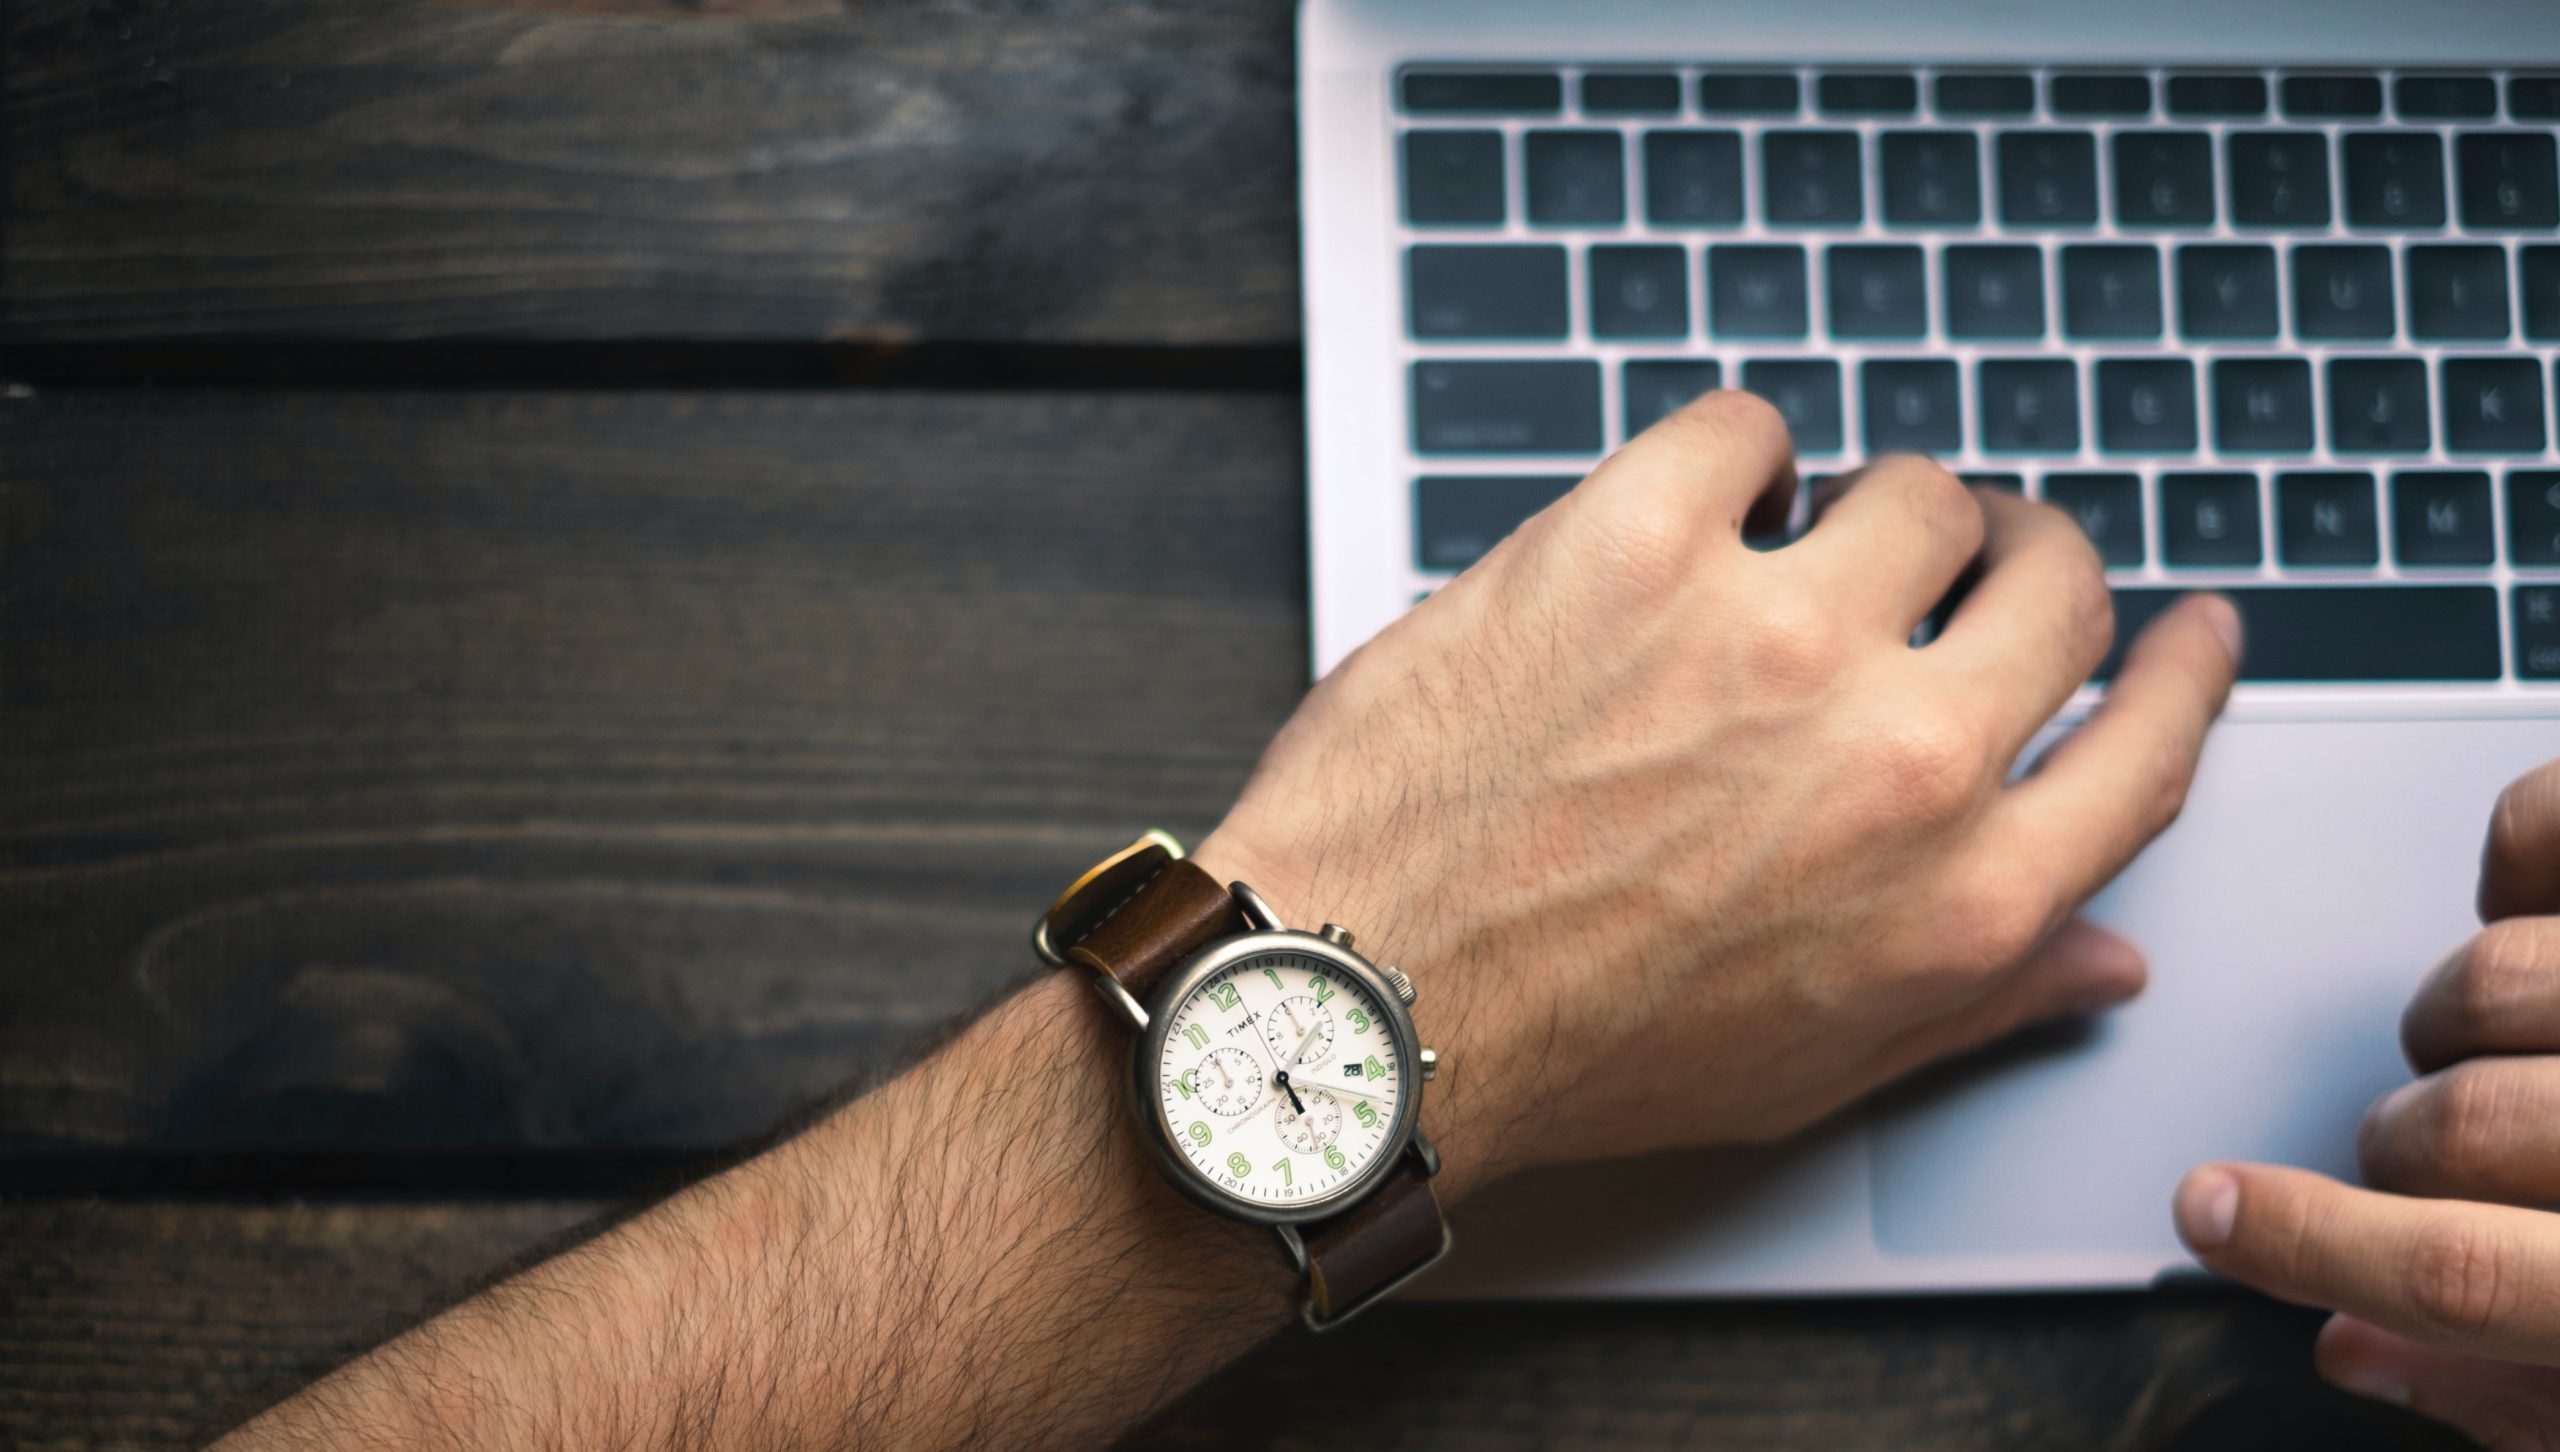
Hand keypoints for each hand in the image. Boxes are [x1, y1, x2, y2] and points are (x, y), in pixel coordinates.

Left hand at [1193, 392, 2240, 1191]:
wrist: (1365, 1005)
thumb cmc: (1567, 1049)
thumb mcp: (1809, 1068)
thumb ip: (1977, 999)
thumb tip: (2100, 953)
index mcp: (1958, 895)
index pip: (2150, 744)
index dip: (2184, 669)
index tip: (2185, 627)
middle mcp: (1895, 758)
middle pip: (2057, 585)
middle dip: (2028, 560)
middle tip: (1972, 559)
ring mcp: (1769, 635)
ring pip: (1916, 489)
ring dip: (1870, 511)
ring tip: (1796, 549)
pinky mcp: (1634, 545)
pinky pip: (1747, 428)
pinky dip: (1731, 457)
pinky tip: (1693, 508)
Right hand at [2176, 760, 2559, 1449]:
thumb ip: (2513, 1392)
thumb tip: (2351, 1347)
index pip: (2457, 1280)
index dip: (2310, 1250)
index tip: (2206, 1213)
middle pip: (2455, 1127)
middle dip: (2400, 1146)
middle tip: (2407, 1149)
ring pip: (2499, 981)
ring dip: (2458, 1013)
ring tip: (2496, 1042)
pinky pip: (2554, 828)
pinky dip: (2520, 846)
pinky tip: (2523, 898)